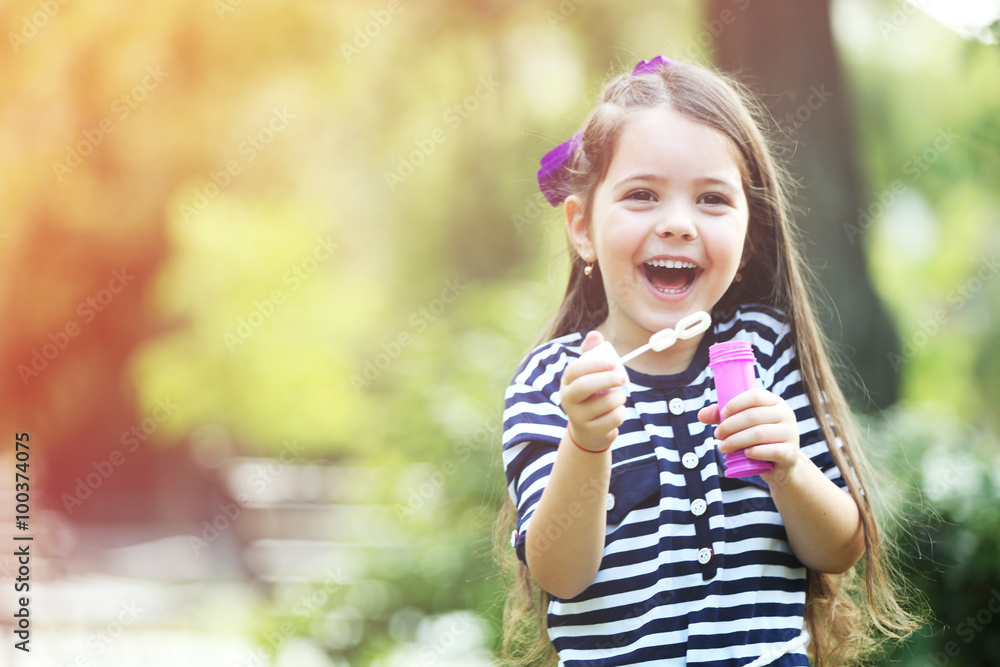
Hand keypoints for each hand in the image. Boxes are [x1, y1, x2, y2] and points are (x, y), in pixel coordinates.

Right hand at [560, 331, 627, 451]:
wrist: (588, 430)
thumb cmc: (591, 396)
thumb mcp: (589, 375)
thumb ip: (591, 354)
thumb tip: (595, 334)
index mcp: (567, 382)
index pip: (575, 370)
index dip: (595, 364)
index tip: (614, 362)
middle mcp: (567, 399)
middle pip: (585, 386)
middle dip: (607, 379)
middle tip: (623, 378)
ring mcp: (577, 417)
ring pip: (604, 403)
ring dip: (619, 397)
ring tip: (619, 397)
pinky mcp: (591, 431)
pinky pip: (613, 418)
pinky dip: (621, 412)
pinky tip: (616, 412)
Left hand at [697, 388, 801, 483]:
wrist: (781, 464)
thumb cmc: (758, 439)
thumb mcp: (740, 425)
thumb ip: (721, 416)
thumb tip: (701, 415)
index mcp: (775, 402)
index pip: (755, 395)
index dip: (735, 404)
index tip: (722, 414)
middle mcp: (786, 414)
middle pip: (753, 416)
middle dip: (730, 426)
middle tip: (717, 435)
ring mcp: (791, 433)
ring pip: (759, 433)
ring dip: (736, 441)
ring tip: (723, 447)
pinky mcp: (791, 453)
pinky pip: (771, 451)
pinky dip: (755, 452)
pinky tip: (745, 454)